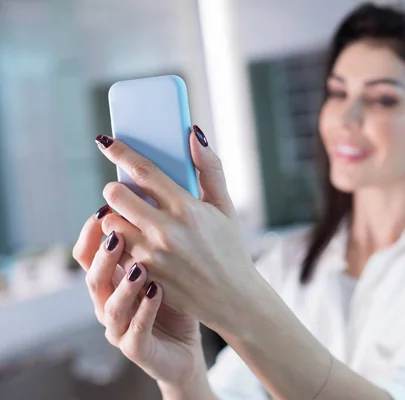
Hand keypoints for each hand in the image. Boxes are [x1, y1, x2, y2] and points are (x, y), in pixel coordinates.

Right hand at [72, 210, 204, 388]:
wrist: (186, 347)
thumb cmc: (176, 300)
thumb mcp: (165, 265)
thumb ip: (157, 237)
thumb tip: (163, 192)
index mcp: (112, 279)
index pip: (90, 252)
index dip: (93, 232)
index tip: (106, 208)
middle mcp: (107, 302)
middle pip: (93, 276)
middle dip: (103, 254)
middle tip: (118, 232)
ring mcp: (118, 327)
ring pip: (110, 305)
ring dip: (123, 285)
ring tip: (140, 267)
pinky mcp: (136, 348)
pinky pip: (135, 331)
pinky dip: (145, 312)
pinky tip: (158, 293)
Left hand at [93, 128, 260, 335]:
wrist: (232, 299)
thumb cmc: (229, 249)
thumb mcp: (226, 208)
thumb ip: (211, 169)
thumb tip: (195, 135)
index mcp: (188, 208)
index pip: (144, 171)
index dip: (121, 153)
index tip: (106, 142)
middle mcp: (166, 230)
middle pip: (116, 195)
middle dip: (114, 190)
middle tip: (123, 193)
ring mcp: (152, 255)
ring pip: (111, 224)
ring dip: (115, 218)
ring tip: (130, 221)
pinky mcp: (144, 275)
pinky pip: (117, 251)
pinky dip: (121, 245)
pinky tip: (136, 246)